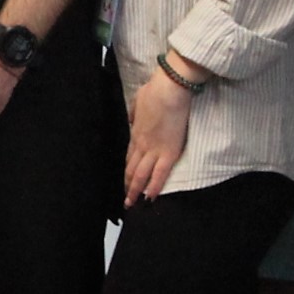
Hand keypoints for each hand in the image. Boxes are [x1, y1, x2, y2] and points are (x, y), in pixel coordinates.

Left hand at [123, 68, 192, 203]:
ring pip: (141, 175)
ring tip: (132, 204)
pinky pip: (159, 175)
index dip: (126, 170)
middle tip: (124, 200)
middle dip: (127, 186)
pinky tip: (150, 199)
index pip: (128, 156)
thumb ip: (135, 113)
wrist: (169, 90)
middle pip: (131, 169)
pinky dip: (154, 188)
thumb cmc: (156, 90)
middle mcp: (142, 144)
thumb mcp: (138, 100)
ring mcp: (154, 150)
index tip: (125, 179)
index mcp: (135, 132)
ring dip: (135, 191)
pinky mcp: (169, 152)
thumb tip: (134, 119)